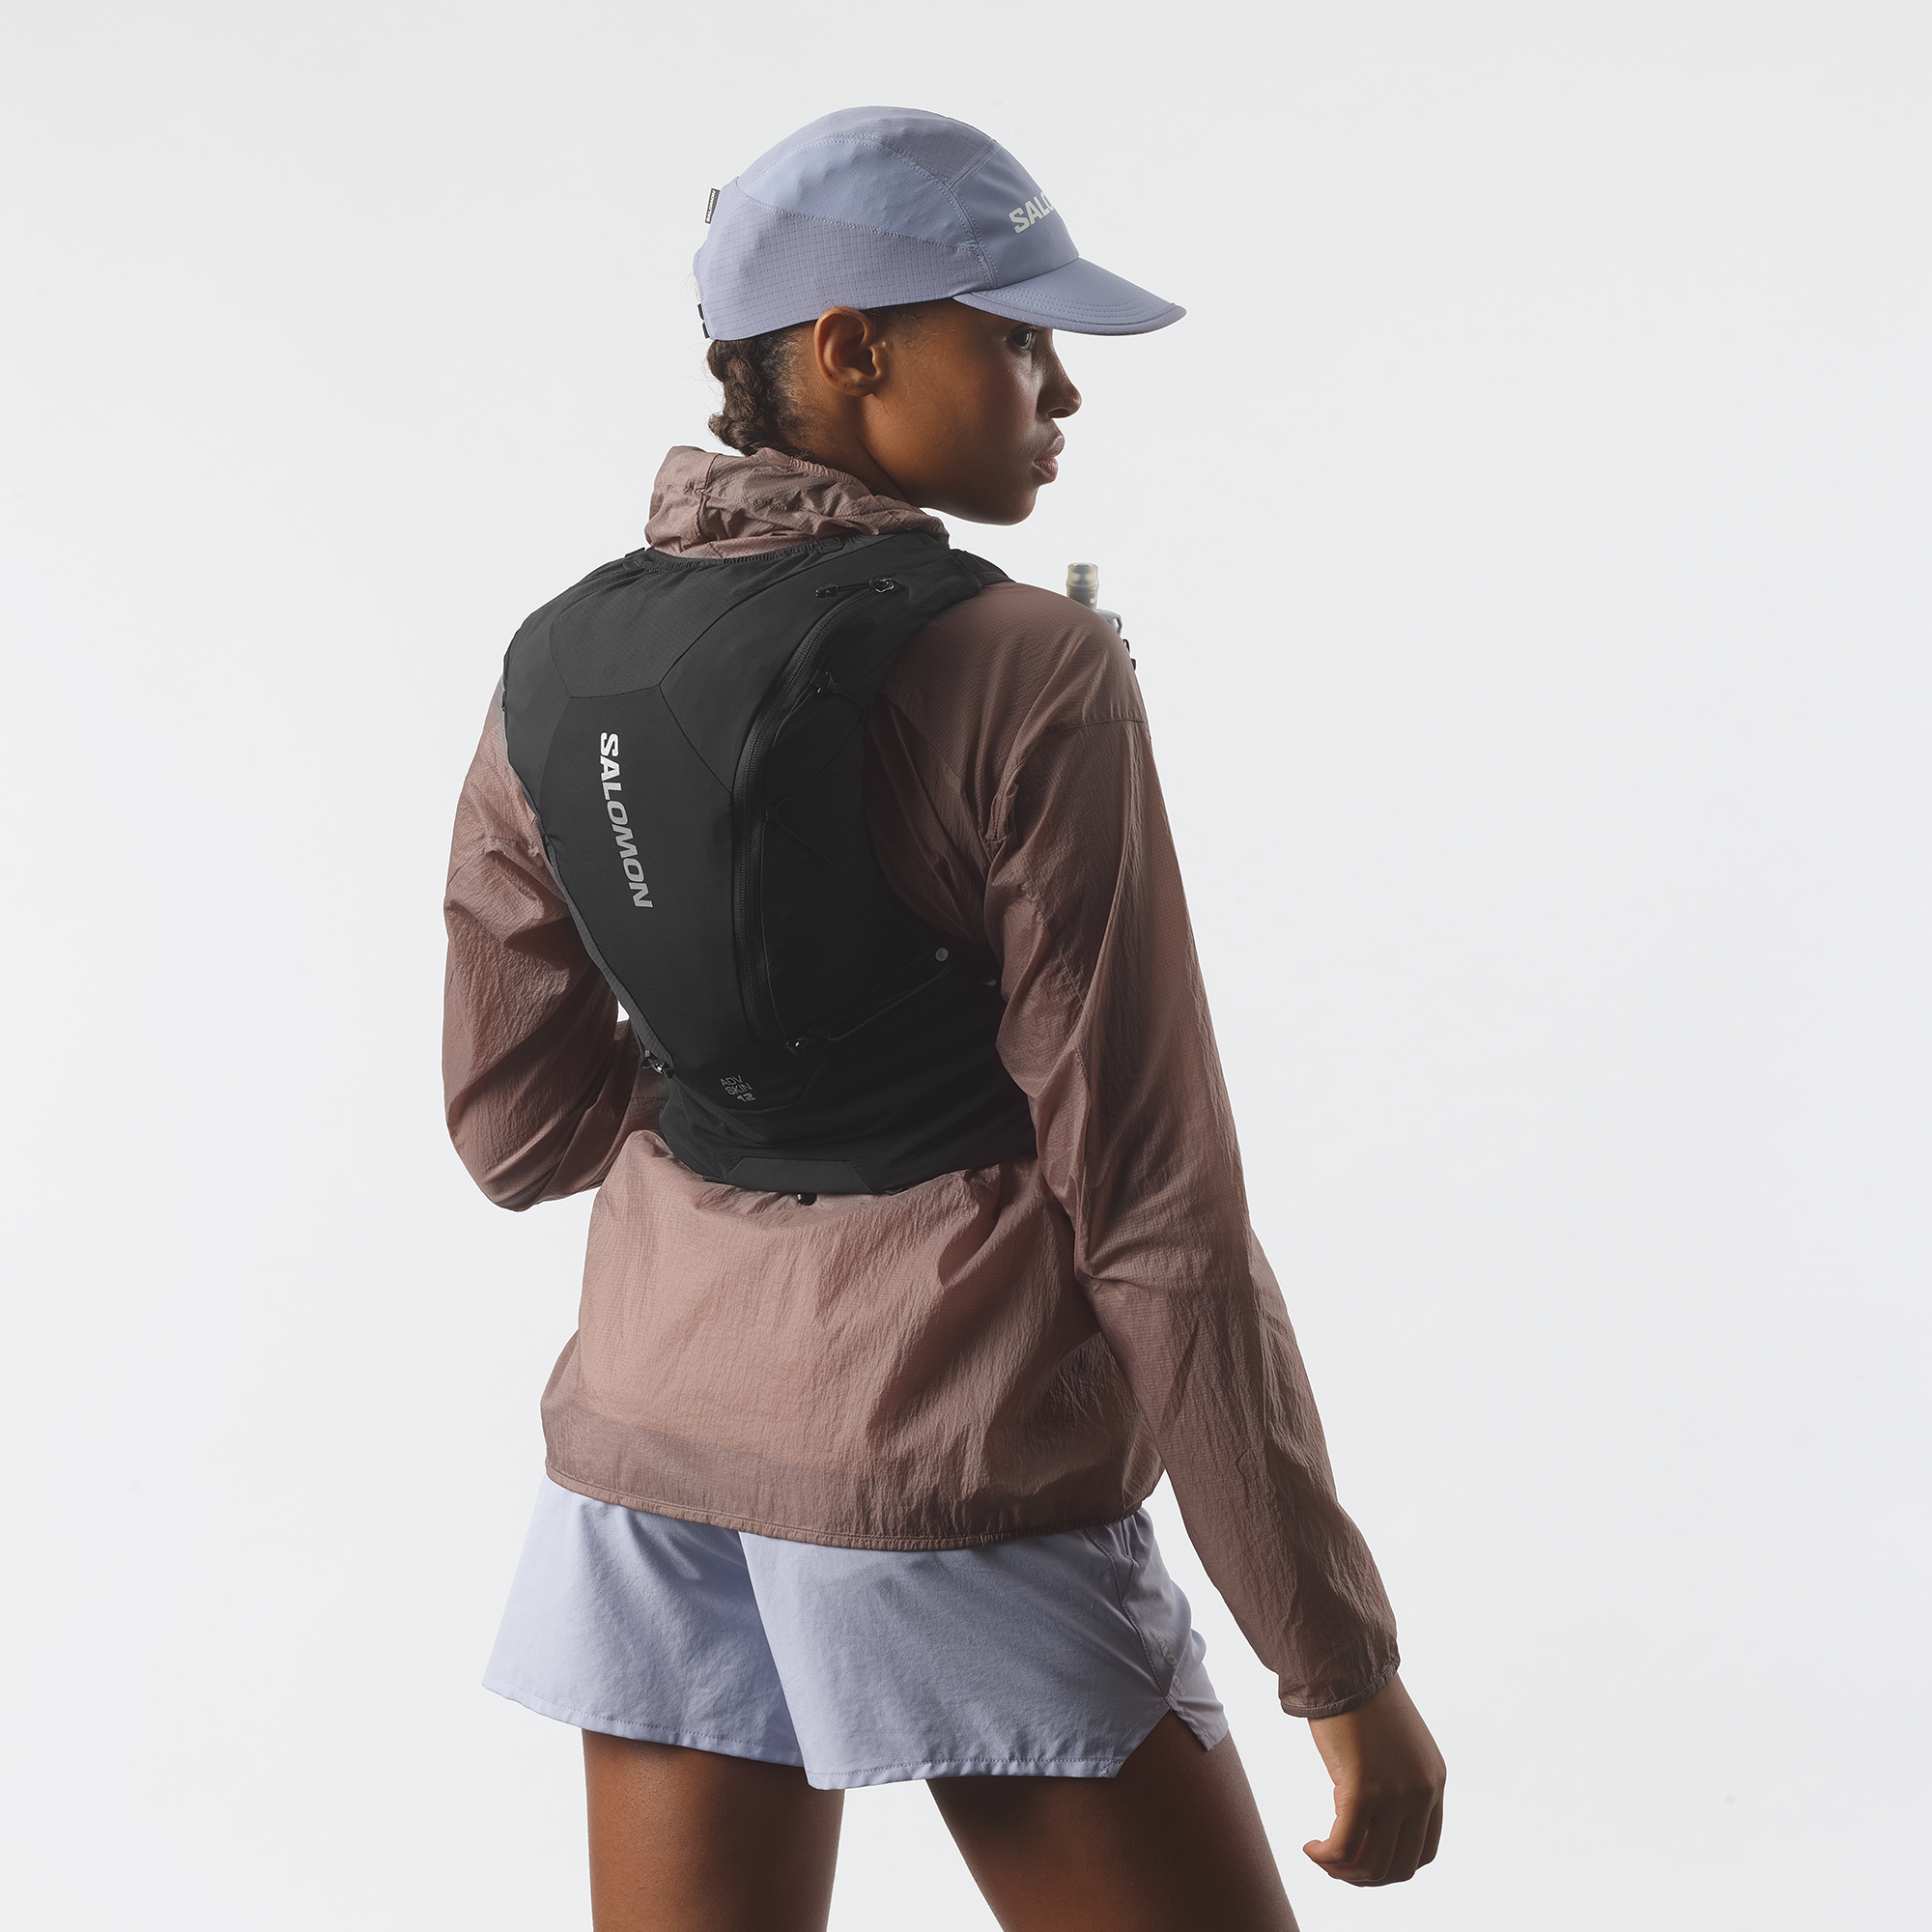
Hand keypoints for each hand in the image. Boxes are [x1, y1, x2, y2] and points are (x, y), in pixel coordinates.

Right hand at [1303, 1671, 1444, 1885]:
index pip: (1424, 1851)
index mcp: (1434, 1782)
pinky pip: (1343, 1847)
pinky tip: (1310, 1847)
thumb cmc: (1357, 1697)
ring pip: (1372, 1864)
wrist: (1344, 1662)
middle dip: (1366, 1876)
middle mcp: (1422, 1792)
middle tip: (1336, 1865)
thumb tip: (1365, 1827)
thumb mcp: (1389, 1747)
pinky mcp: (1363, 1791)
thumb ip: (1390, 1783)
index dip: (1391, 1866)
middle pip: (1401, 1866)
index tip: (1360, 1857)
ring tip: (1320, 1856)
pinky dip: (1325, 1857)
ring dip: (1343, 1871)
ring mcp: (1396, 1794)